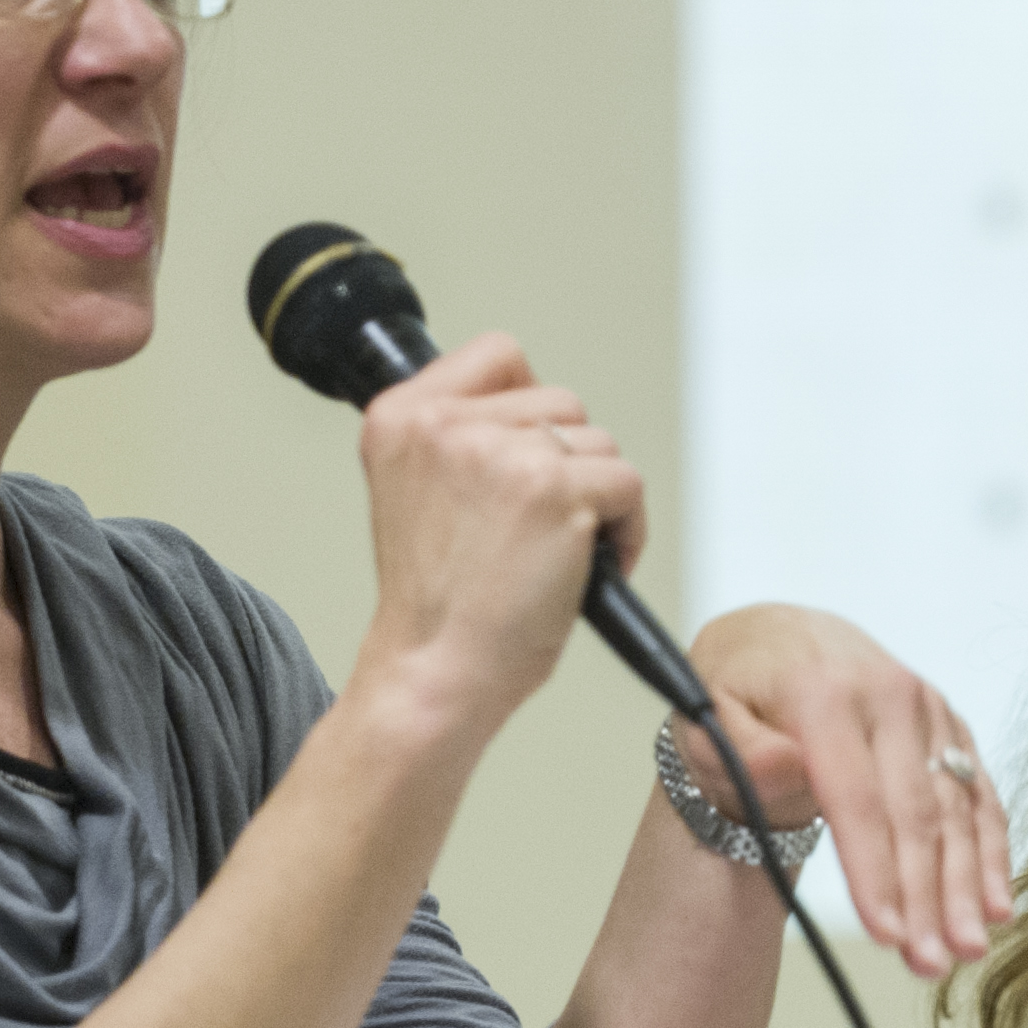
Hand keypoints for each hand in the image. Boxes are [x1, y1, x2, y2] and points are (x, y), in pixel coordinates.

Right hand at [347, 333, 644, 729]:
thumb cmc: (436, 605)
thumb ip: (455, 439)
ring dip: (597, 497)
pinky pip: (628, 482)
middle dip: (565, 463)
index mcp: (399, 416)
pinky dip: (626, 530)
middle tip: (539, 527)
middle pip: (559, 401)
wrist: (434, 673)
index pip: (497, 355)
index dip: (526, 404)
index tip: (523, 456)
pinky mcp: (555, 489)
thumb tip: (530, 411)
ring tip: (559, 553)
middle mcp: (443, 424)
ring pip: (597, 442)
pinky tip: (587, 568)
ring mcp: (500, 452)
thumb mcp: (415, 492)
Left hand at [672, 605, 1012, 977]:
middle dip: (927, 896)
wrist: (779, 638)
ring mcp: (926, 708)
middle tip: (930, 962)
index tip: (885, 932)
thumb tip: (783, 766)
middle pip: (915, 812)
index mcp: (824, 691)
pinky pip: (977, 793)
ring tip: (966, 949)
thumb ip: (740, 748)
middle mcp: (887, 693)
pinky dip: (990, 850)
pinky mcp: (949, 725)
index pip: (856, 796)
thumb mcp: (707, 712)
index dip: (874, 869)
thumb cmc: (738, 688)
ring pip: (955, 809)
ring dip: (965, 885)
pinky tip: (996, 903)